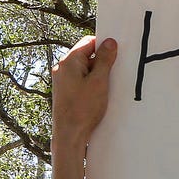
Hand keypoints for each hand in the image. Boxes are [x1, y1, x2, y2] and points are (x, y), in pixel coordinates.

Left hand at [51, 35, 118, 153]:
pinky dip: (92, 84)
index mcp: (68, 62)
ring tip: (105, 88)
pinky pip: (81, 81)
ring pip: (85, 69)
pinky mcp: (66, 92)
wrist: (69, 135)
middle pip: (87, 56)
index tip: (116, 54)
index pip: (88, 42)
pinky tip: (99, 95)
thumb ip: (105, 60)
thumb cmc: (82, 110)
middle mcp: (62, 69)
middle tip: (113, 73)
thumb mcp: (99, 82)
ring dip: (98, 75)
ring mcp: (63, 81)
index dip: (103, 46)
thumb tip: (109, 43)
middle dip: (102, 63)